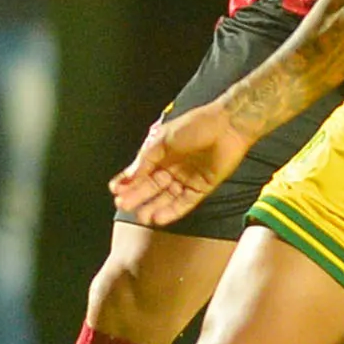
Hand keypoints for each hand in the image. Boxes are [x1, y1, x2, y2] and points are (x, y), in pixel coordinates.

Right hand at [110, 101, 254, 227]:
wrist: (228, 125)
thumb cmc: (196, 125)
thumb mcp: (163, 140)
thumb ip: (146, 160)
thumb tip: (128, 176)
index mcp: (161, 154)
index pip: (140, 172)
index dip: (128, 182)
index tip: (115, 191)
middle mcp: (172, 168)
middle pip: (151, 187)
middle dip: (137, 197)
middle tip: (123, 205)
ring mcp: (186, 179)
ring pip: (166, 198)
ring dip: (153, 207)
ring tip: (141, 216)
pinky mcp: (201, 188)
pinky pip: (184, 203)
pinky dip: (172, 211)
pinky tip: (159, 218)